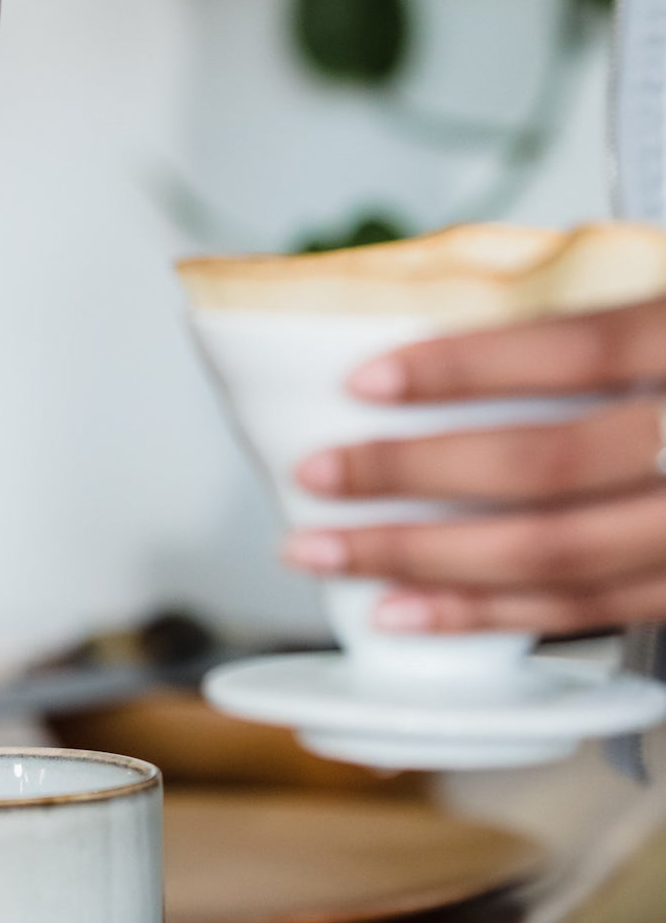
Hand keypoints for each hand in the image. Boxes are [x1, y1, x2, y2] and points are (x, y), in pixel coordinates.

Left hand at [282, 297, 665, 634]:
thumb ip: (604, 316)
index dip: (467, 366)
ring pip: (549, 553)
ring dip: (422, 558)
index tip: (366, 379)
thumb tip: (467, 311)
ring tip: (329, 553)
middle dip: (411, 471)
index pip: (579, 349)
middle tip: (317, 474)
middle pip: (542, 464)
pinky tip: (410, 607)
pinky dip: (484, 612)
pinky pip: (581, 611)